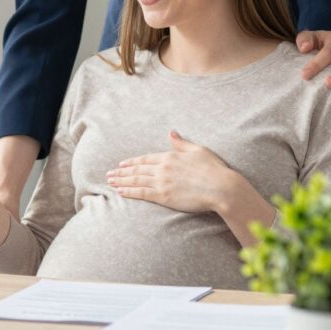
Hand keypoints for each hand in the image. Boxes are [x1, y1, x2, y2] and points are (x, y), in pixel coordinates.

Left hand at [106, 131, 234, 212]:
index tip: (122, 164)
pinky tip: (121, 192)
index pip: (146, 159)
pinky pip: (142, 193)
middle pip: (137, 170)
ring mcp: (162, 182)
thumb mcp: (198, 150)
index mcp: (170, 156)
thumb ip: (182, 143)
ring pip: (136, 181)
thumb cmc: (213, 168)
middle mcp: (163, 168)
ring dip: (122, 181)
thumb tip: (171, 133)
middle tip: (109, 174)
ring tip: (110, 182)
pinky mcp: (164, 196)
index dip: (132, 162)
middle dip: (122, 172)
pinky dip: (130, 192)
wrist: (221, 187)